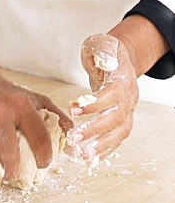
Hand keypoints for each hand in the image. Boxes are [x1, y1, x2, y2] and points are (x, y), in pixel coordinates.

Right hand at [0, 68, 70, 182]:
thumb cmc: (5, 93)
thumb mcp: (33, 98)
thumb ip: (55, 116)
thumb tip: (72, 140)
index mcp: (21, 107)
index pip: (39, 136)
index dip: (44, 156)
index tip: (43, 164)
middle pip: (8, 153)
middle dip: (10, 172)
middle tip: (9, 176)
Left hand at [67, 33, 138, 162]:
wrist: (118, 59)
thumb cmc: (104, 52)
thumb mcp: (100, 43)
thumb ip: (102, 50)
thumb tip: (105, 61)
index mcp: (122, 78)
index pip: (112, 93)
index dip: (95, 102)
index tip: (73, 107)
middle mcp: (128, 97)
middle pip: (116, 116)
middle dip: (95, 129)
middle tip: (74, 137)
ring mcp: (127, 110)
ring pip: (119, 132)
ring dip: (102, 146)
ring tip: (84, 156)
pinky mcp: (121, 120)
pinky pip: (117, 138)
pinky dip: (105, 150)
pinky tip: (92, 160)